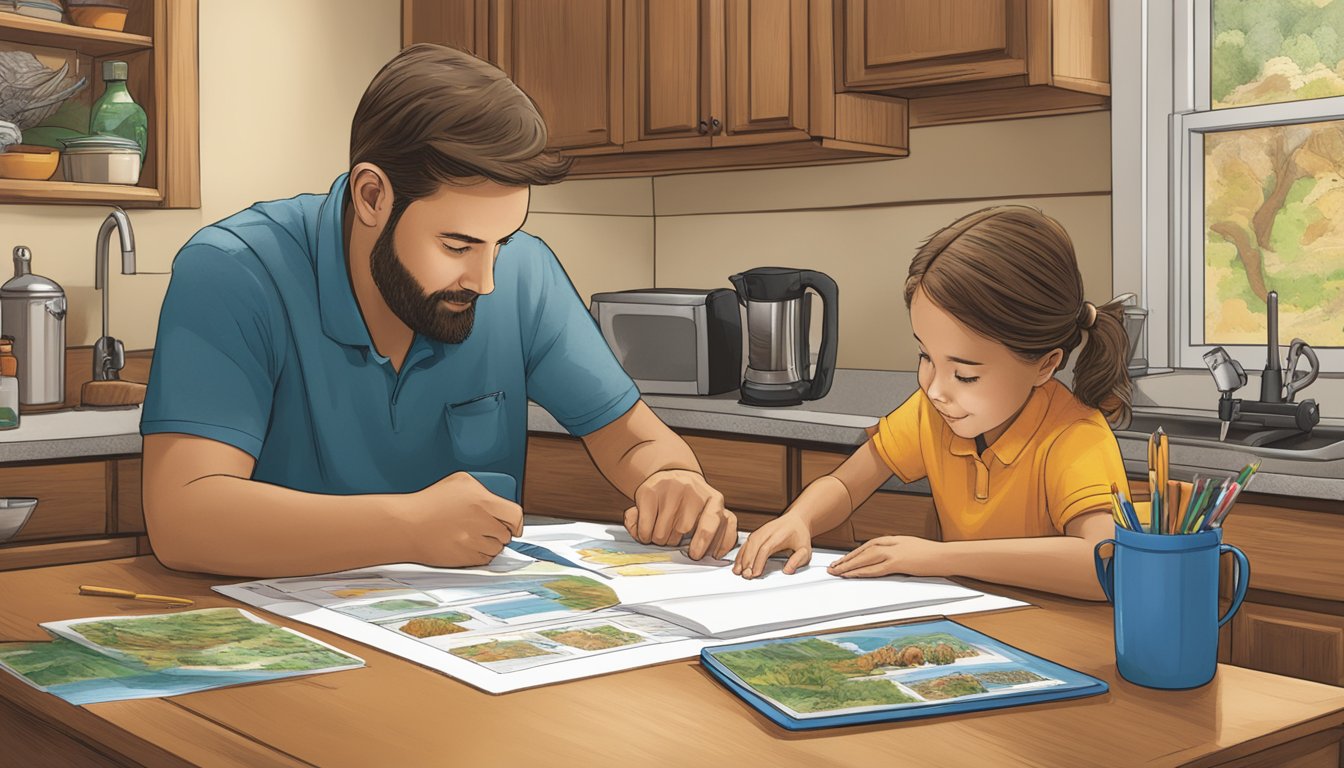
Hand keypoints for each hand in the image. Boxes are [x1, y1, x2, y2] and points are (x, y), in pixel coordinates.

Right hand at [408, 472, 523, 566]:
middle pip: (507, 535)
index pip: (516, 515)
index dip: (516, 522)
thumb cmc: (429, 503)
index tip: (514, 524)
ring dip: (490, 544)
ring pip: (497, 549)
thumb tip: (499, 503)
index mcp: (482, 502)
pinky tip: (465, 544)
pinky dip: (479, 555)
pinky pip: (484, 560)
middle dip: (499, 531)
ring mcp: (473, 543)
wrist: (407, 525)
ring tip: (471, 535)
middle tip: (484, 527)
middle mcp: (481, 523)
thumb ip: (484, 490)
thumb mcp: (460, 482)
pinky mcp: (465, 559)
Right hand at [623, 469, 737, 559]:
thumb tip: (717, 554)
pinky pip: (646, 527)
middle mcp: (695, 492)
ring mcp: (672, 489)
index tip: (694, 554)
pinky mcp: (650, 492)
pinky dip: (644, 535)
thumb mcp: (709, 512)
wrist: (670, 474)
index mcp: (715, 499)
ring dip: (659, 540)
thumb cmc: (691, 503)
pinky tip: (647, 530)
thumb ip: (717, 532)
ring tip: (661, 531)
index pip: (718, 520)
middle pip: (684, 530)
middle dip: (675, 542)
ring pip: (662, 533)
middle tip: (673, 539)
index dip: (706, 541)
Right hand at [732, 514, 812, 578]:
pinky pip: (746, 543)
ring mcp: (760, 531)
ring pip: (748, 544)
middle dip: (748, 562)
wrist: (796, 520)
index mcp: (779, 534)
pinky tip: (738, 563)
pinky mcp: (756, 533)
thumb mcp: (805, 549)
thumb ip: (798, 560)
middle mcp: (767, 531)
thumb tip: (787, 570)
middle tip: (746, 576)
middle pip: (754, 546)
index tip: (756, 573)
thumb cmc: (800, 535)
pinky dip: (740, 554)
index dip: (759, 561)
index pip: (766, 548)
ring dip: (742, 559)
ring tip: (739, 572)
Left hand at [827, 536, 942, 578]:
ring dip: (849, 565)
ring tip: (836, 572)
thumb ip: (897, 552)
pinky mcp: (898, 563)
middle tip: (832, 567)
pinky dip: (861, 571)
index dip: (853, 553)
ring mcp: (894, 552)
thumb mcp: (911, 548)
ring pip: (865, 559)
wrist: (945, 556)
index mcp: (894, 540)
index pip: (867, 545)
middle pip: (862, 551)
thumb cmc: (932, 555)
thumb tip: (886, 561)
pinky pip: (875, 568)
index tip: (842, 559)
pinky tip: (852, 575)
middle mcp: (891, 544)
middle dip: (846, 559)